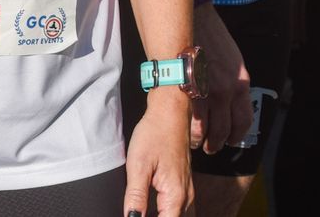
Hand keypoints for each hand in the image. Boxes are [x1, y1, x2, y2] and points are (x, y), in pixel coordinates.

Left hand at [123, 88, 193, 216]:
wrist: (171, 112)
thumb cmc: (156, 133)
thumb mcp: (139, 165)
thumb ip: (136, 196)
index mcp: (175, 196)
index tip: (133, 214)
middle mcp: (185, 197)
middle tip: (134, 208)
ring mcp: (186, 192)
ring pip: (174, 216)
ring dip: (158, 215)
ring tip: (139, 207)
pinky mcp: (183, 186)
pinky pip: (175, 208)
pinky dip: (163, 212)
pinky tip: (149, 206)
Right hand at [191, 3, 251, 153]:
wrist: (194, 18)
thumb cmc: (212, 37)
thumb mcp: (234, 61)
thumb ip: (234, 85)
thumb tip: (230, 105)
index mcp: (241, 84)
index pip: (244, 122)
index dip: (236, 136)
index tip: (230, 140)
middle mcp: (228, 91)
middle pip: (224, 131)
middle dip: (216, 143)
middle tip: (210, 146)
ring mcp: (207, 91)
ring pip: (205, 130)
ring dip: (201, 141)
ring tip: (196, 142)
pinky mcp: (189, 89)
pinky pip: (190, 120)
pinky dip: (188, 131)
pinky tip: (184, 130)